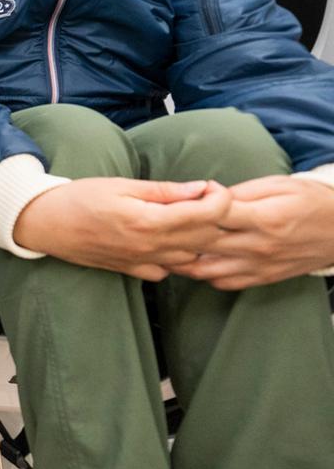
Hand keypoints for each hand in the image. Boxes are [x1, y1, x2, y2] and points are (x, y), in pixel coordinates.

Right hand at [11, 176, 229, 280]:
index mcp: (149, 221)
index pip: (209, 214)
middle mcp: (151, 247)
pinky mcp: (133, 271)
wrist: (44, 224)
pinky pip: (169, 271)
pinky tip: (168, 241)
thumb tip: (199, 188)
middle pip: (208, 238)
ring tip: (189, 219)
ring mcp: (143, 263)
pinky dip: (178, 258)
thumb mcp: (121, 185)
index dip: (220, 197)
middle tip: (203, 199)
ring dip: (200, 240)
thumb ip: (163, 190)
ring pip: (194, 259)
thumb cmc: (79, 198)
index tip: (209, 186)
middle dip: (216, 217)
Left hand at [169, 175, 333, 289]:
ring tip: (170, 245)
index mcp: (264, 218)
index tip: (182, 198)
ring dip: (183, 259)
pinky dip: (204, 274)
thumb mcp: (279, 185)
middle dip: (174, 235)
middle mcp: (258, 246)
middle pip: (200, 244)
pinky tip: (196, 260)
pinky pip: (222, 283)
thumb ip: (240, 192)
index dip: (191, 205)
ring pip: (204, 270)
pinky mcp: (262, 279)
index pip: (213, 214)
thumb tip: (206, 194)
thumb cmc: (310, 202)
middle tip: (158, 225)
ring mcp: (259, 266)